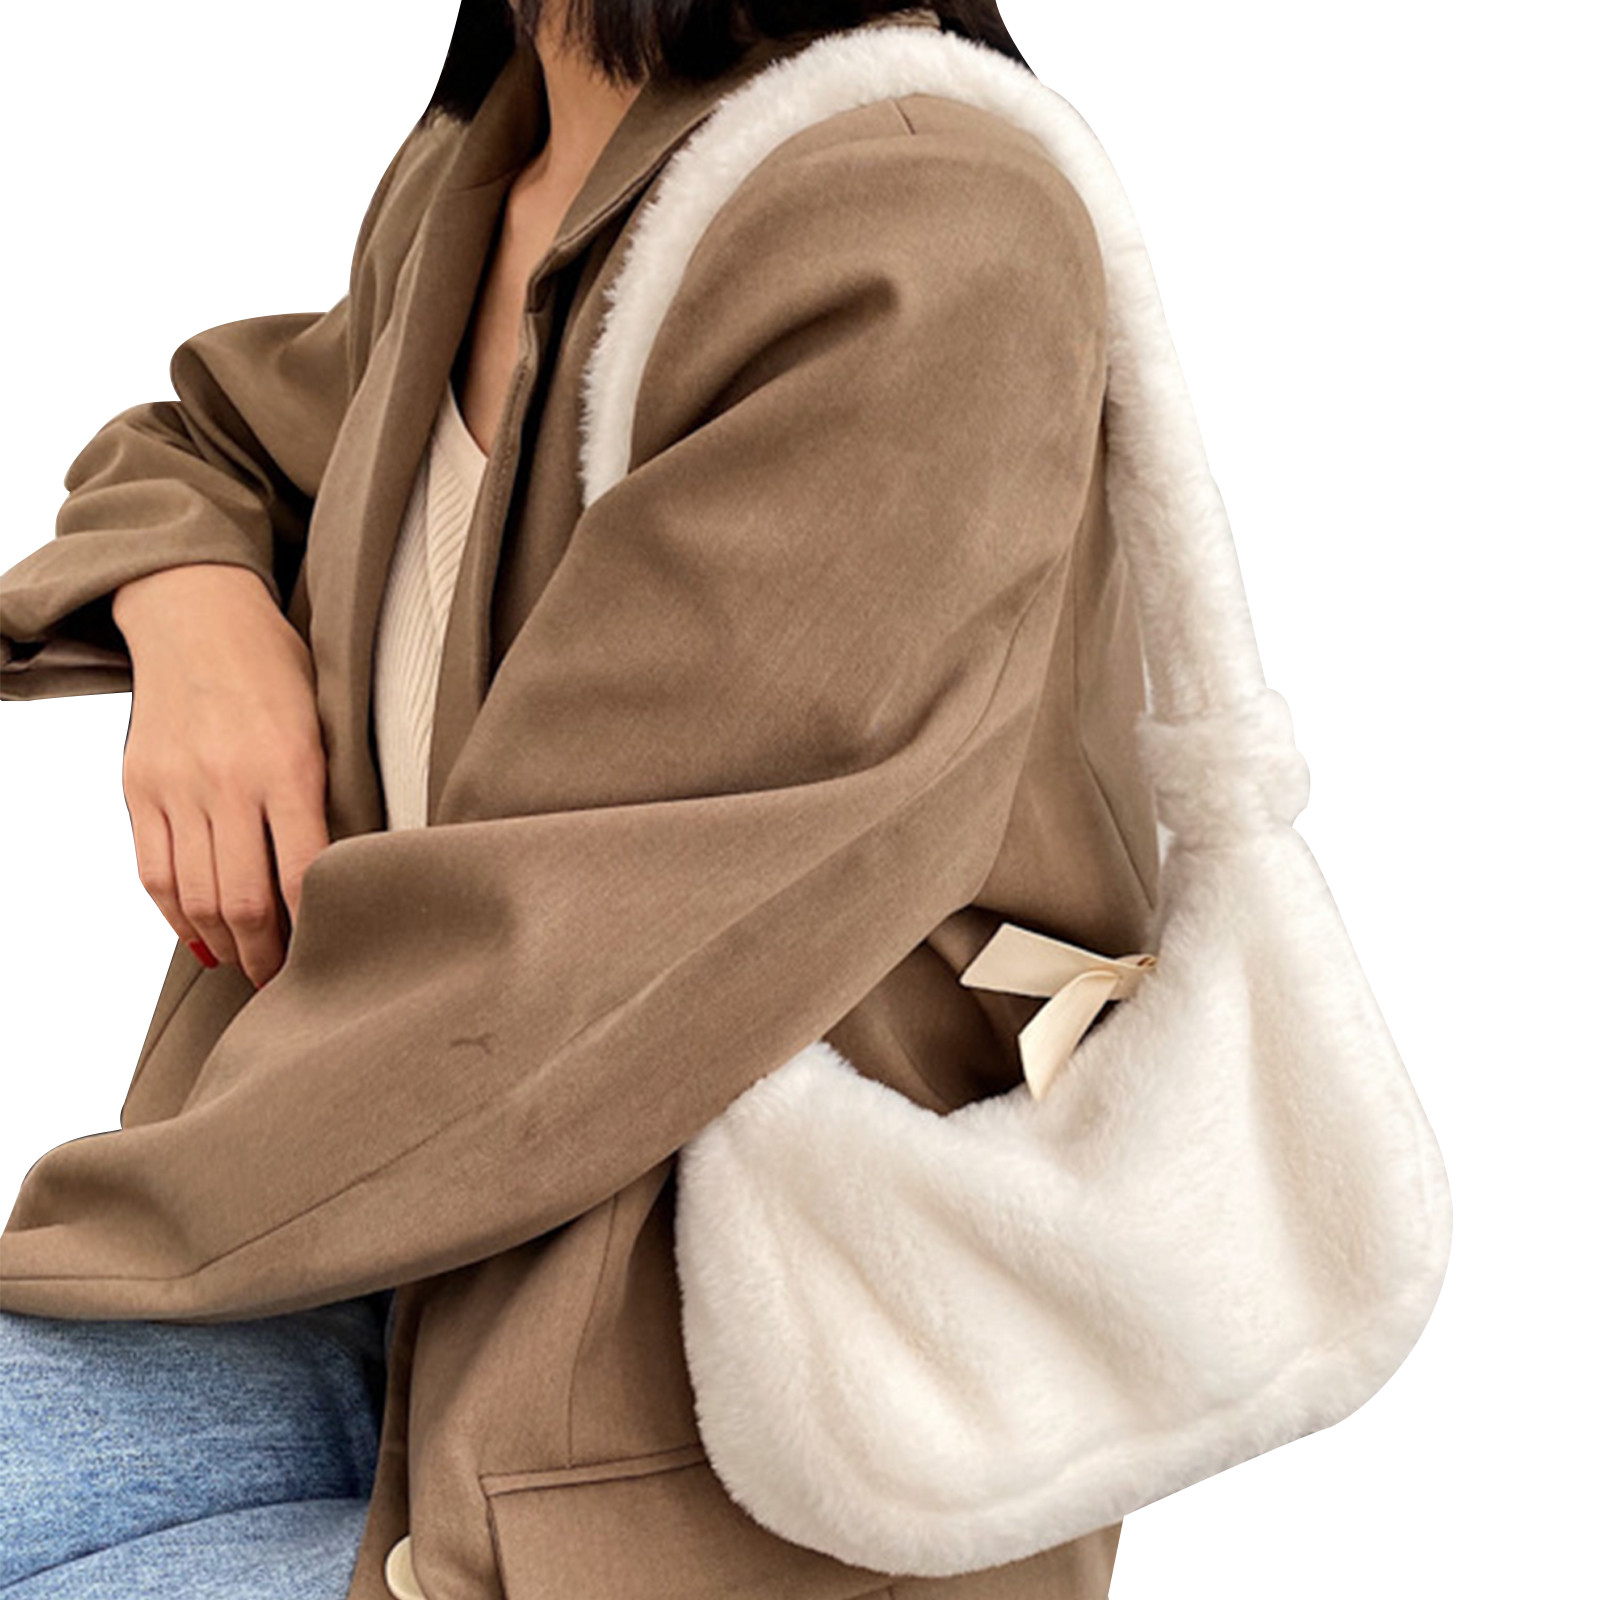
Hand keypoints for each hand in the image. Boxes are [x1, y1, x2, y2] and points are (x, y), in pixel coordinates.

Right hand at [112, 563, 329, 988]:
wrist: (193, 610)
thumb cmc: (276, 664)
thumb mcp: (324, 719)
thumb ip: (330, 791)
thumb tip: (342, 868)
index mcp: (288, 764)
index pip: (302, 872)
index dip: (313, 927)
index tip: (328, 957)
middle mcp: (226, 780)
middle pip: (240, 899)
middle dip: (265, 954)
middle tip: (284, 982)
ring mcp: (175, 786)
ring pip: (194, 896)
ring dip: (220, 944)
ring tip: (246, 965)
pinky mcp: (138, 787)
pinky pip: (153, 872)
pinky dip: (175, 914)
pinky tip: (199, 935)